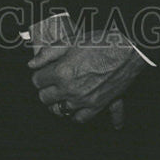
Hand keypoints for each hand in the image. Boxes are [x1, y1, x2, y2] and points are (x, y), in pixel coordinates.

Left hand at [28, 30, 145, 123]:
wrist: (127, 50)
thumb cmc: (99, 42)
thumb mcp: (70, 41)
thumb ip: (48, 53)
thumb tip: (32, 64)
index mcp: (62, 73)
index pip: (37, 81)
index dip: (39, 74)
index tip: (43, 71)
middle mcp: (71, 90)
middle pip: (46, 98)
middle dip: (45, 89)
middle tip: (51, 81)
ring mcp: (85, 100)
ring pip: (60, 111)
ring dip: (58, 102)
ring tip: (61, 93)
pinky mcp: (98, 106)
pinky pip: (81, 118)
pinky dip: (77, 114)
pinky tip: (76, 107)